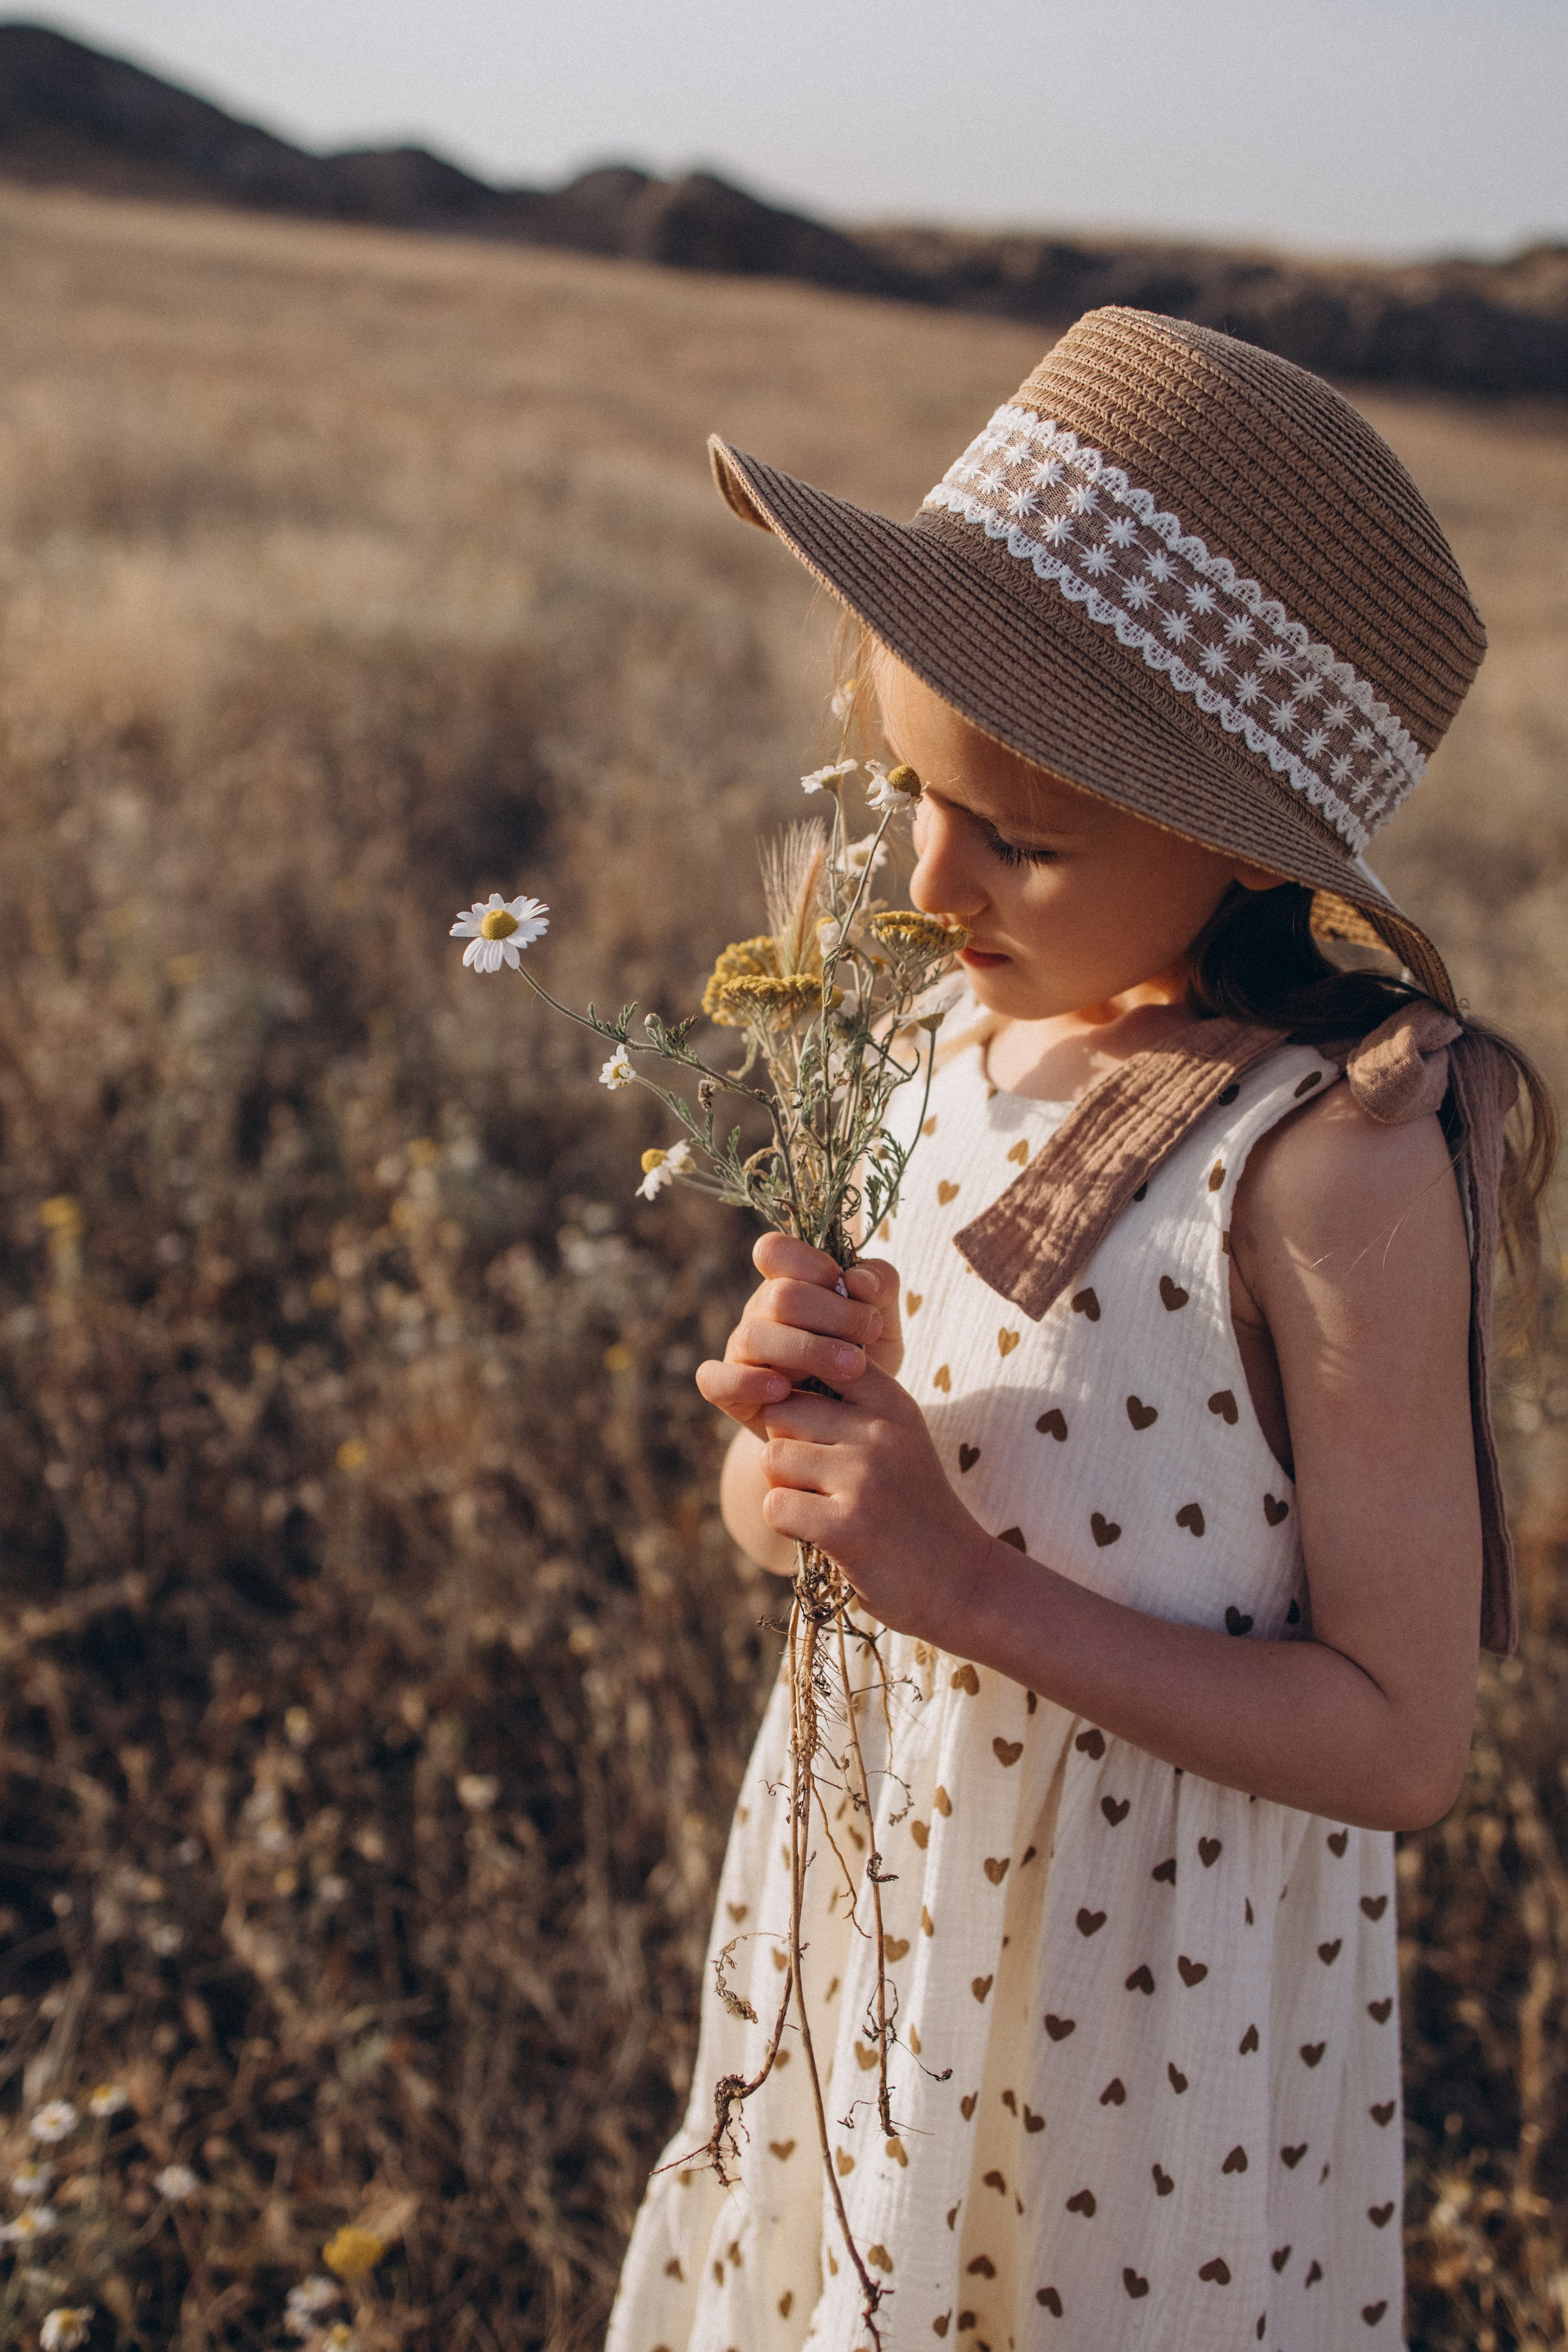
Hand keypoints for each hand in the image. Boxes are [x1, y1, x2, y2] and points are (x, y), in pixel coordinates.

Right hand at [696, 1233, 903, 1431]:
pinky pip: (715, 1379)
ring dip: (808, 1350)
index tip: (852, 1290)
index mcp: (789, 1282)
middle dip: (832, 1313)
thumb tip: (857, 1280)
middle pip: (778, 1296)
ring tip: (852, 1368)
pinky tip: (783, 1391)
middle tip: (870, 1333)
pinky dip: (746, 1382)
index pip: (774, 1250)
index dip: (811, 1263)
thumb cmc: (864, 1357)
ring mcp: (741, 1350)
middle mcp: (759, 1312)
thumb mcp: (883, 1319)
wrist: (851, 1424)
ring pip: (754, 1336)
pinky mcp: (728, 1391)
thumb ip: (880, 1287)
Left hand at [756, 1364, 995, 1644]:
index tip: (815, 1429)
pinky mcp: (847, 1526)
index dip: (799, 1394)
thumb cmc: (911, 1508)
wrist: (960, 1581)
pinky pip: (775, 1506)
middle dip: (786, 1447)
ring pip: (772, 1457)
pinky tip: (821, 1535)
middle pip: (782, 1412)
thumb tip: (776, 1380)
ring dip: (784, 1487)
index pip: (818, 1362)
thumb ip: (849, 1406)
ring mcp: (865, 1479)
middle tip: (819, 1482)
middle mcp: (880, 1432)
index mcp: (892, 1403)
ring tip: (822, 1507)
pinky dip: (786, 1525)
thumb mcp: (896, 1439)